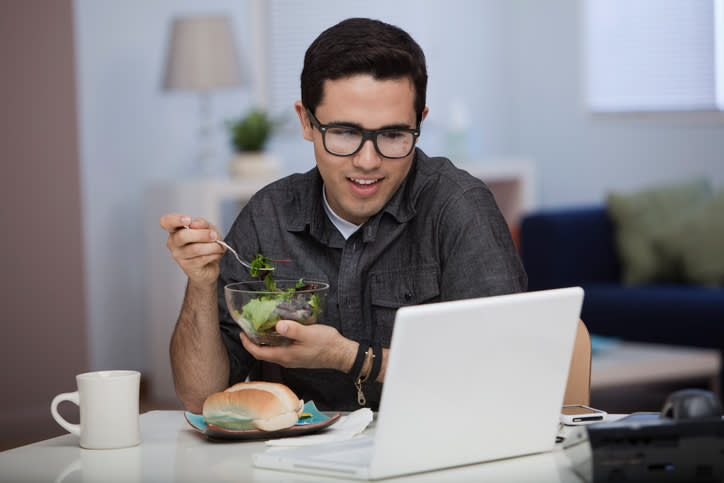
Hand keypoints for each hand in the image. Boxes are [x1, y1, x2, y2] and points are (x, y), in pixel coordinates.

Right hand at [159, 213, 223, 283]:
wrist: (209, 266)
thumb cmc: (205, 245)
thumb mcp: (207, 229)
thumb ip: (202, 224)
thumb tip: (195, 224)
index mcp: (175, 230)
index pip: (166, 222)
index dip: (175, 219)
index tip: (188, 220)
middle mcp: (173, 242)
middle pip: (183, 235)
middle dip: (202, 234)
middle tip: (214, 235)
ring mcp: (178, 255)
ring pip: (195, 248)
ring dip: (211, 246)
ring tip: (219, 246)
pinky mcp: (186, 266)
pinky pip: (201, 258)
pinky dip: (213, 254)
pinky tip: (217, 253)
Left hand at [240, 320, 355, 371]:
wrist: (341, 354)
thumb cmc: (326, 345)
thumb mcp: (309, 334)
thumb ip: (293, 330)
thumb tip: (277, 325)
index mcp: (285, 356)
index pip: (259, 353)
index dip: (247, 344)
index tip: (242, 333)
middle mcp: (287, 360)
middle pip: (264, 354)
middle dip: (253, 342)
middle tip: (249, 328)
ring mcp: (293, 359)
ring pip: (273, 352)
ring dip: (264, 342)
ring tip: (262, 328)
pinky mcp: (299, 356)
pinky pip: (281, 350)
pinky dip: (275, 342)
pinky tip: (280, 332)